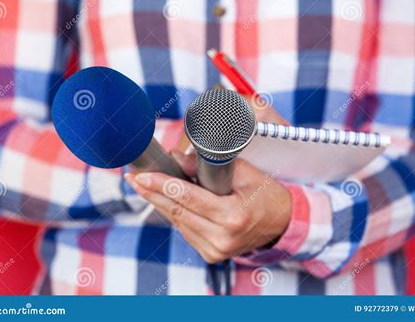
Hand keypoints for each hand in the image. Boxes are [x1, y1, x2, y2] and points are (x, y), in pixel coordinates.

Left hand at [124, 152, 290, 263]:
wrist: (281, 223)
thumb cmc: (266, 195)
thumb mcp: (244, 174)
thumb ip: (209, 166)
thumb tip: (176, 159)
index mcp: (233, 217)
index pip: (188, 199)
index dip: (162, 185)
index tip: (141, 175)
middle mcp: (222, 239)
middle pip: (176, 212)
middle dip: (152, 193)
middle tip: (133, 177)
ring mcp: (216, 251)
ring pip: (177, 222)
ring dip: (159, 203)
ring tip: (145, 185)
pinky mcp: (211, 255)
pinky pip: (185, 230)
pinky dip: (174, 214)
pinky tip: (165, 200)